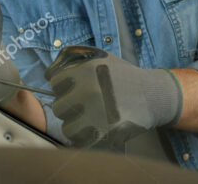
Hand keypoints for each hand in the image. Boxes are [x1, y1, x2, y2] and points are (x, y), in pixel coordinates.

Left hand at [44, 46, 182, 147]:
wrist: (151, 95)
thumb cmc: (121, 75)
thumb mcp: (98, 56)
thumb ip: (70, 60)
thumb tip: (46, 75)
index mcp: (86, 71)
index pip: (55, 83)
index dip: (65, 86)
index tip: (78, 87)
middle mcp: (89, 91)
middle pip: (59, 107)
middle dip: (70, 106)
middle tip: (87, 103)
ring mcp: (96, 114)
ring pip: (67, 127)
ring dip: (77, 124)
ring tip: (92, 117)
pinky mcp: (104, 133)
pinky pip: (80, 141)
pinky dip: (86, 138)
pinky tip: (97, 128)